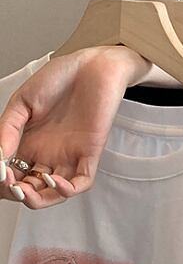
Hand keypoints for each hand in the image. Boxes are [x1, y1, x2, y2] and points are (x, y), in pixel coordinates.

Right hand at [0, 46, 149, 208]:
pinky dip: (67, 189)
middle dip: (15, 192)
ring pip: (54, 192)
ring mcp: (69, 154)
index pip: (12, 174)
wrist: (93, 65)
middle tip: (7, 183)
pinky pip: (82, 181)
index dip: (2, 180)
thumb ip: (9, 128)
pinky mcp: (91, 152)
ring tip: (24, 191)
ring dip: (37, 198)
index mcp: (28, 143)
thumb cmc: (61, 77)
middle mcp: (48, 153)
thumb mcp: (23, 102)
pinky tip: (53, 181)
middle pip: (30, 188)